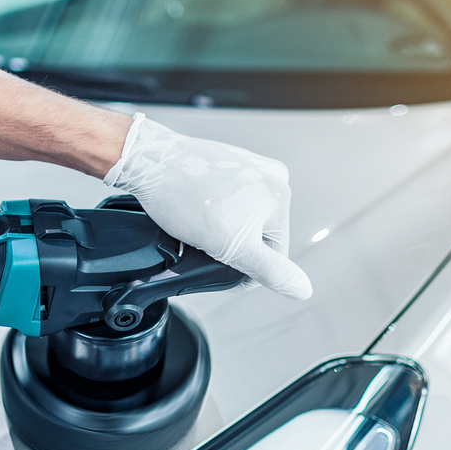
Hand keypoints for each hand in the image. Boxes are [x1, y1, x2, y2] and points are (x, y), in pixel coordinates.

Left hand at [104, 115, 311, 299]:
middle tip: (203, 243)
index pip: (274, 255)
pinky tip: (194, 209)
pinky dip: (212, 210)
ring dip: (222, 230)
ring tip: (196, 225)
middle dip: (233, 246)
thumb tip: (302, 288)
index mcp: (280, 195)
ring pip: (242, 219)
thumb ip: (270, 270)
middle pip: (259, 235)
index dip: (245, 269)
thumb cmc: (183, 198)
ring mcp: (249, 166)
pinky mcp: (228, 163)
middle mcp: (270, 176)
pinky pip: (228, 200)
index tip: (218, 264)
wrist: (148, 161)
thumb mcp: (232, 246)